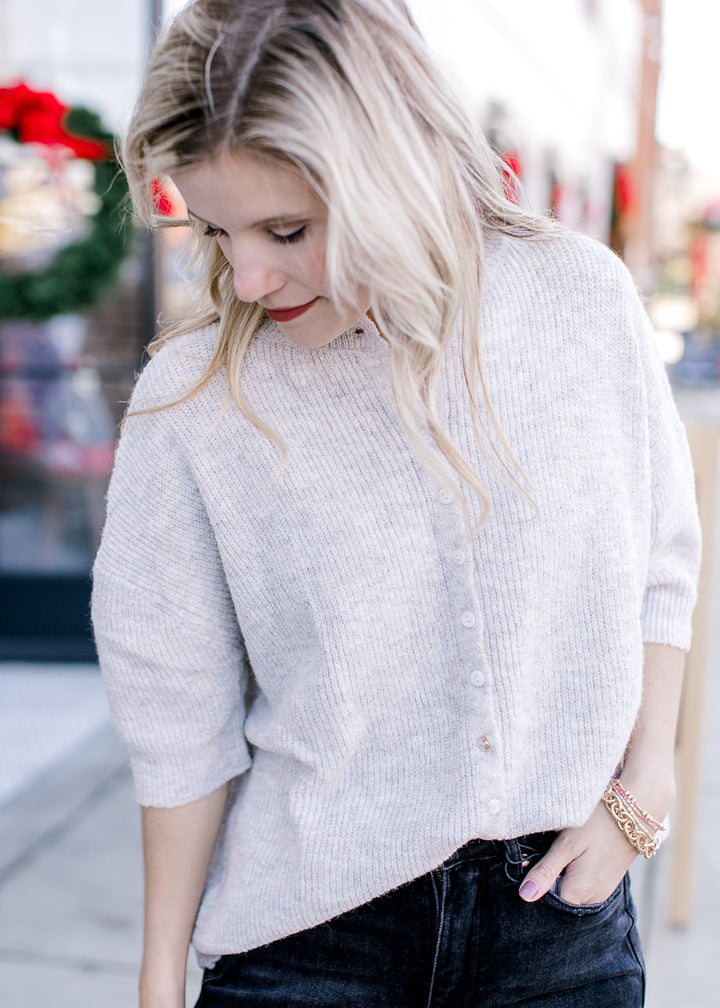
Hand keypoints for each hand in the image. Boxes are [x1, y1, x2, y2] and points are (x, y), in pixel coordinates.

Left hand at [518, 800, 636, 904]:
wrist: (634, 814)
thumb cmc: (598, 825)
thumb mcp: (567, 845)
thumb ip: (546, 871)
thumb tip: (525, 896)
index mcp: (578, 894)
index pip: (546, 905)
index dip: (534, 888)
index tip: (528, 869)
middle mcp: (591, 899)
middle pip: (559, 900)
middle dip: (547, 884)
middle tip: (541, 858)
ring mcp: (601, 892)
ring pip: (571, 893)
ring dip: (561, 879)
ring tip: (558, 855)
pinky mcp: (607, 882)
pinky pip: (583, 886)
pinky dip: (573, 876)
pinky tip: (571, 858)